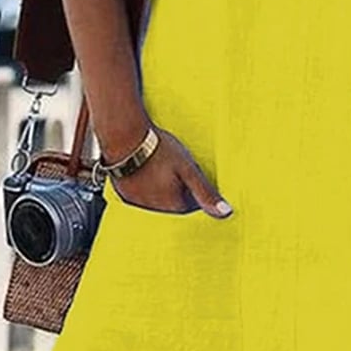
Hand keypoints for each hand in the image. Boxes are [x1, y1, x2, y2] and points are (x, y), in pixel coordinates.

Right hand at [109, 126, 233, 217]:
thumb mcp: (189, 169)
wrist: (124, 137)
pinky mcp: (125, 196)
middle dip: (178, 190)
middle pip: (174, 204)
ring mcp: (138, 204)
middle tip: (174, 169)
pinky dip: (145, 188)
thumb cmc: (157, 150)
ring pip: (157, 201)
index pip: (193, 206)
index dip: (195, 188)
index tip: (191, 175)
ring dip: (162, 189)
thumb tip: (226, 213)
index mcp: (174, 205)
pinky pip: (140, 197)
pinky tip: (146, 171)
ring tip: (159, 168)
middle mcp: (155, 210)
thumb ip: (206, 192)